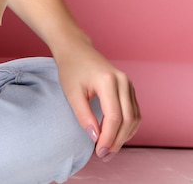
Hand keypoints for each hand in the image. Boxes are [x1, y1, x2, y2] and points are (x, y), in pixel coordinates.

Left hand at [55, 40, 141, 160]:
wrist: (75, 49)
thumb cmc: (71, 69)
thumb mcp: (71, 93)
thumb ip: (84, 116)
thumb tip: (96, 138)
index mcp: (108, 81)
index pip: (114, 117)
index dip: (109, 138)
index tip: (99, 151)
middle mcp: (123, 82)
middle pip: (127, 120)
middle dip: (117, 140)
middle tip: (104, 155)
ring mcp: (129, 84)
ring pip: (134, 118)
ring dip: (124, 136)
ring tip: (109, 148)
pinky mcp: (129, 87)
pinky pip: (134, 112)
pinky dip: (127, 127)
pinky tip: (116, 136)